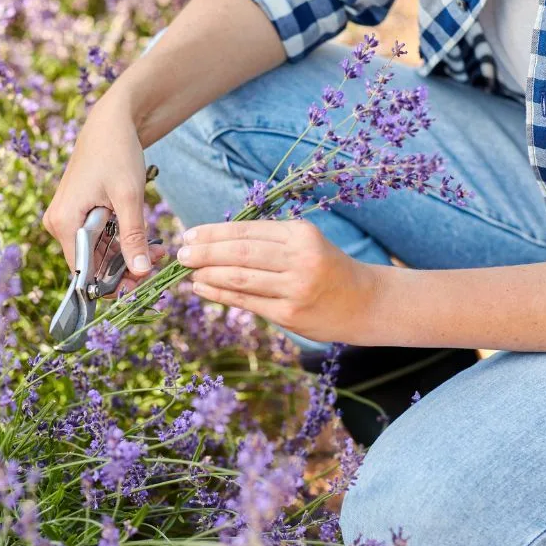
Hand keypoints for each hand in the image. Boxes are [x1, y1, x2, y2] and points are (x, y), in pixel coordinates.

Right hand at [43, 97, 153, 291]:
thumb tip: (140, 272)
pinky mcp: (78, 214)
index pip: (84, 272)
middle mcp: (59, 224)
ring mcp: (67, 220)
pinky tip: (146, 243)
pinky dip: (121, 244)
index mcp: (64, 222)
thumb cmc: (117, 153)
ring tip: (157, 253)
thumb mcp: (129, 197)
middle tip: (157, 267)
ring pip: (97, 254)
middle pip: (91, 265)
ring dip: (127, 257)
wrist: (111, 122)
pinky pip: (98, 240)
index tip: (142, 287)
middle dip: (125, 270)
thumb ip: (133, 237)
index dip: (113, 284)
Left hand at [176, 220, 379, 342]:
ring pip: (240, 278)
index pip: (248, 230)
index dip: (214, 232)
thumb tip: (216, 239)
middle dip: (205, 252)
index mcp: (301, 234)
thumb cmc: (327, 268)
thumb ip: (269, 240)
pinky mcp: (290, 315)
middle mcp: (299, 259)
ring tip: (188, 271)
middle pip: (240, 252)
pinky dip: (220, 295)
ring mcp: (295, 289)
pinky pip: (247, 302)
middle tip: (181, 253)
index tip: (190, 233)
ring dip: (208, 274)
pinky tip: (202, 288)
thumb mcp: (306, 243)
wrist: (365, 303)